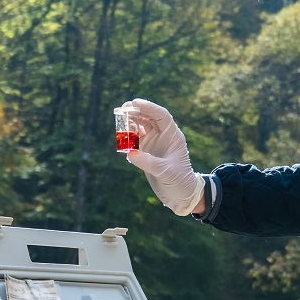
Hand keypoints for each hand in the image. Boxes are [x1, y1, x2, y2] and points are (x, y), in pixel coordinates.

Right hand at [120, 98, 203, 215]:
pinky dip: (128, 136)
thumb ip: (148, 162)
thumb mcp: (165, 172)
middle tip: (122, 108)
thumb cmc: (179, 182)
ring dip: (130, 122)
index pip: (161, 116)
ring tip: (119, 119)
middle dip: (136, 111)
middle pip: (149, 117)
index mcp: (173, 136)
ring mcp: (155, 143)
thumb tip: (130, 153)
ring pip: (141, 127)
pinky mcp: (147, 152)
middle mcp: (163, 136)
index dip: (149, 107)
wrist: (181, 196)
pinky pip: (135, 139)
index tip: (135, 103)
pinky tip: (121, 135)